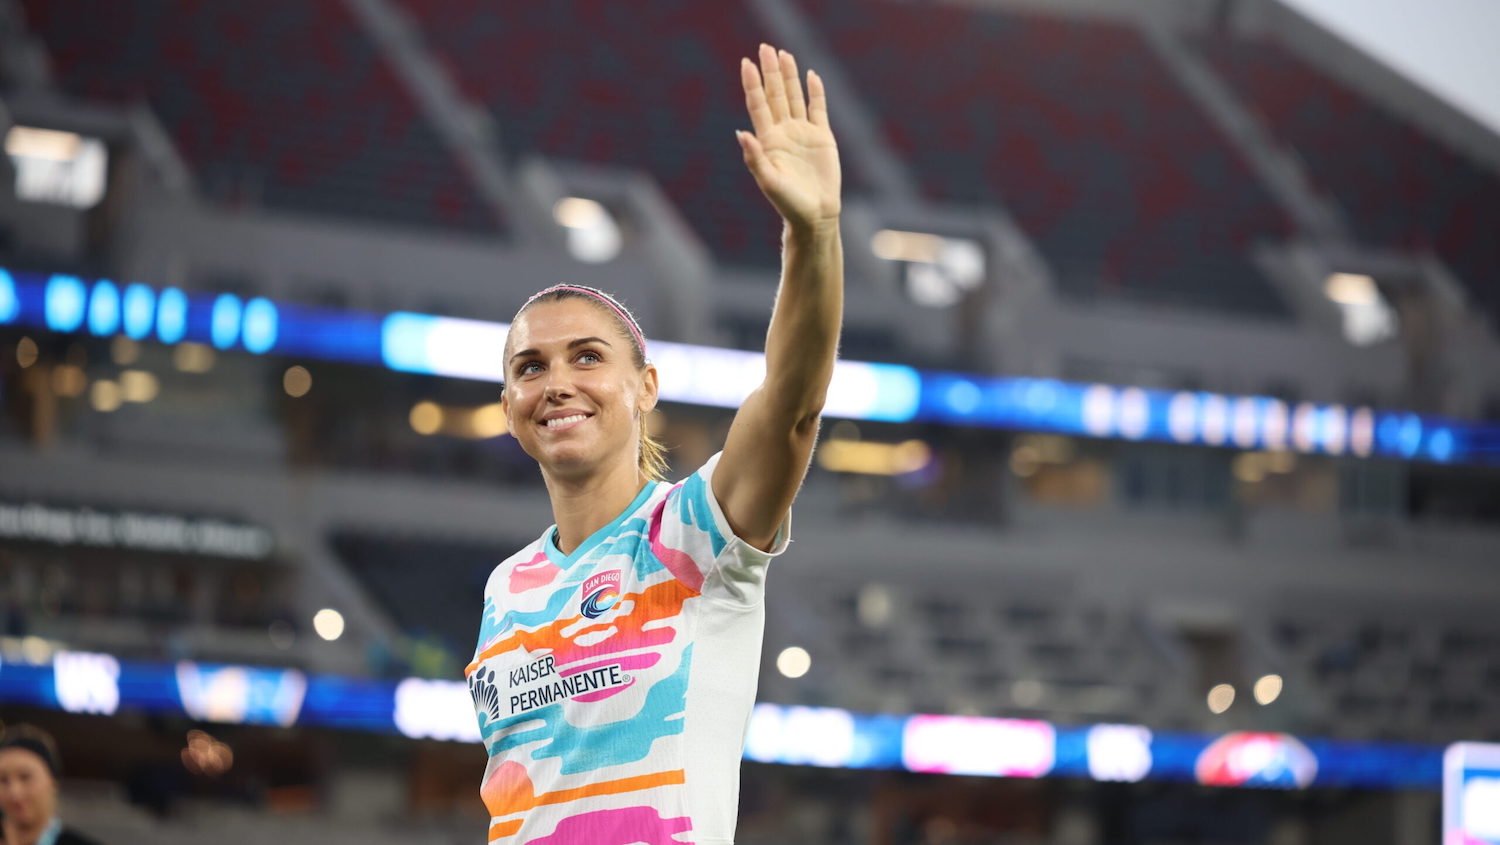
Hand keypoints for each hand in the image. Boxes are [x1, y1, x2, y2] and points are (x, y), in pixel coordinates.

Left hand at [738, 44, 840, 233]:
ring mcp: (803, 133)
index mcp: (769, 140)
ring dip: (789, 76)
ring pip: (794, 97)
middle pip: (775, 95)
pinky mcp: (822, 137)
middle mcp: (784, 132)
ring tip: (783, 54)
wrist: (814, 215)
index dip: (752, 84)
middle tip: (765, 48)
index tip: (747, 63)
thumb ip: (754, 157)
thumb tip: (741, 133)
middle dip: (770, 72)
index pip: (758, 105)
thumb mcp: (768, 181)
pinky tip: (811, 75)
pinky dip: (815, 92)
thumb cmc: (788, 203)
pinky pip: (818, 109)